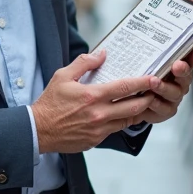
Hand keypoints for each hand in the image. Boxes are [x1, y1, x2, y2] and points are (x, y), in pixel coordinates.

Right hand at [32, 51, 161, 153]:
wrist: (37, 131)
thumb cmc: (50, 103)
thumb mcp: (62, 76)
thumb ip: (84, 63)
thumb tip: (102, 54)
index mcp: (92, 96)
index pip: (125, 88)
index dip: (143, 82)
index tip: (154, 78)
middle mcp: (99, 114)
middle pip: (134, 107)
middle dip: (148, 98)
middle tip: (155, 91)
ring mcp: (99, 129)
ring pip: (128, 120)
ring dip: (138, 111)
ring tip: (144, 101)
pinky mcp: (96, 140)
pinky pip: (115, 129)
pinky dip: (122, 121)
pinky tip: (123, 114)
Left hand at [138, 49, 192, 124]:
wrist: (136, 98)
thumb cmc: (147, 75)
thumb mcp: (153, 61)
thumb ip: (166, 53)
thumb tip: (175, 41)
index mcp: (180, 69)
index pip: (190, 62)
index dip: (192, 60)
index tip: (188, 57)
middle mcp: (180, 84)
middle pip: (185, 78)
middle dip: (181, 71)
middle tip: (175, 66)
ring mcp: (174, 98)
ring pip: (174, 93)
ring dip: (164, 87)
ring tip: (154, 82)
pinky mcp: (165, 111)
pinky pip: (164, 108)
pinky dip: (157, 104)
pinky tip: (149, 98)